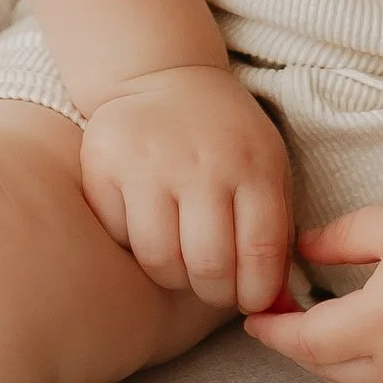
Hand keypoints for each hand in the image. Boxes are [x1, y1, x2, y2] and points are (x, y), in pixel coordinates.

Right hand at [81, 67, 293, 314]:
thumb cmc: (225, 137)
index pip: (260, 252)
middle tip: (213, 289)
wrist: (162, 74)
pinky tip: (148, 225)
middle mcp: (201, 162)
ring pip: (159, 260)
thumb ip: (277, 234)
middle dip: (214, 293)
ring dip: (173, 277)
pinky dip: (134, 245)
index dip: (255, 292)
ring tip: (182, 263)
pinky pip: (119, 236)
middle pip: (208, 265)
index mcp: (252, 164)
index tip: (250, 301)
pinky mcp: (103, 164)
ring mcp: (148, 162)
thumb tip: (278, 307)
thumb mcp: (267, 168)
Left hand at [243, 188, 382, 382]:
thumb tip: (297, 253)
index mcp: (381, 321)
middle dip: (298, 347)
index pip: (305, 342)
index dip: (273, 331)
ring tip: (320, 335)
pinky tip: (364, 359)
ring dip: (330, 369)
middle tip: (283, 319)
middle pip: (326, 371)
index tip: (253, 317)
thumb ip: (336, 240)